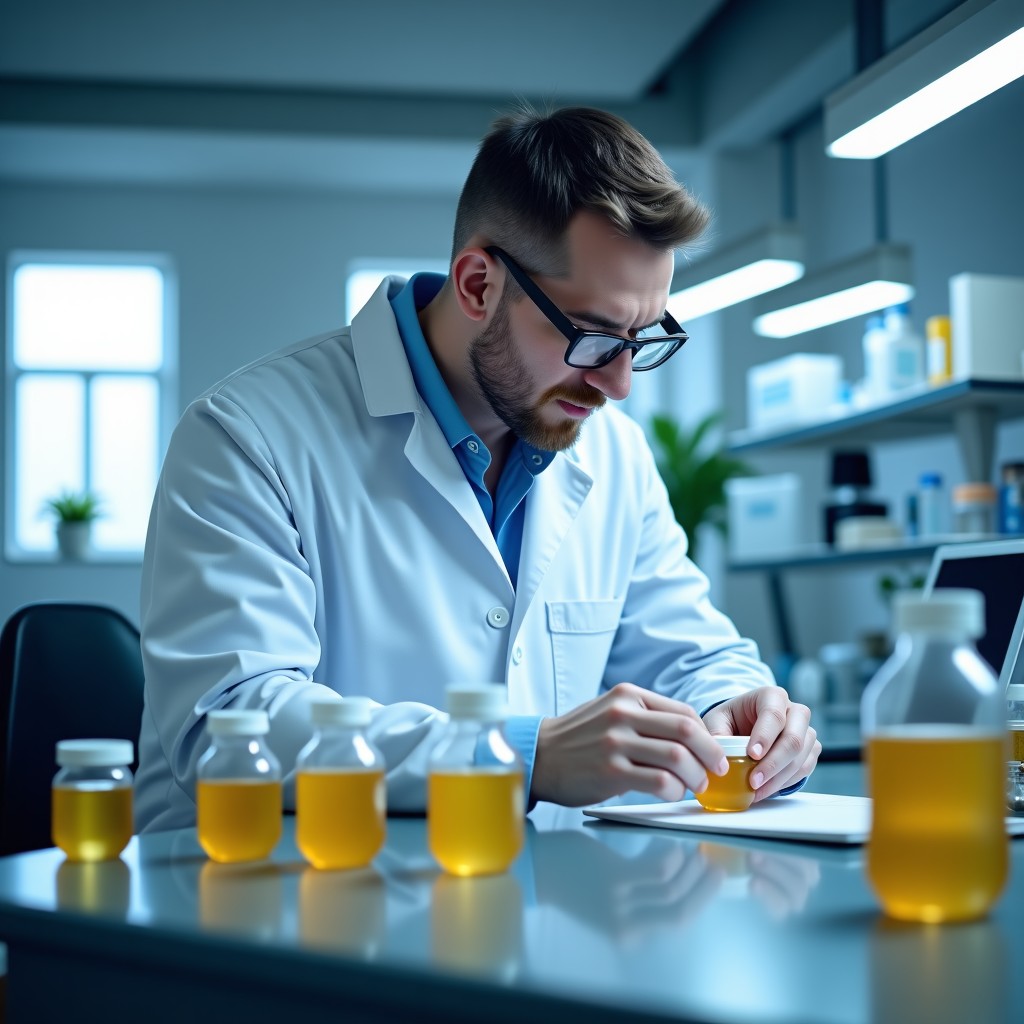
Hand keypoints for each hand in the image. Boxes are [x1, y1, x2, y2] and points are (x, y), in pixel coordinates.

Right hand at [531, 682, 728, 805]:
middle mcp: (623, 714)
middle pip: (687, 731)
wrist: (539, 754)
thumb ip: (645, 716)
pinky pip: (659, 782)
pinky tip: (670, 793)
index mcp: (628, 695)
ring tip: (694, 786)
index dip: (706, 735)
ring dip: (695, 776)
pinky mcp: (610, 771)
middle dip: (711, 755)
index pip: (683, 711)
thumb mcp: (610, 710)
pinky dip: (673, 791)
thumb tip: (690, 735)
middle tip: (716, 770)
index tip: (713, 752)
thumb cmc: (579, 737)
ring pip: (677, 757)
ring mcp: (616, 743)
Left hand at [701, 686, 819, 800]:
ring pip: (801, 757)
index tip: (751, 755)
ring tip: (755, 790)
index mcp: (771, 696)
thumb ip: (717, 735)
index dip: (765, 736)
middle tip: (753, 781)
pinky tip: (767, 788)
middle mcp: (794, 711)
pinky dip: (786, 782)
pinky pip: (805, 769)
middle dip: (773, 763)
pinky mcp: (810, 749)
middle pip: (794, 739)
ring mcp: (805, 730)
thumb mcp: (717, 720)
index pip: (774, 714)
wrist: (744, 726)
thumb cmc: (732, 720)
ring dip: (778, 778)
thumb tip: (718, 758)